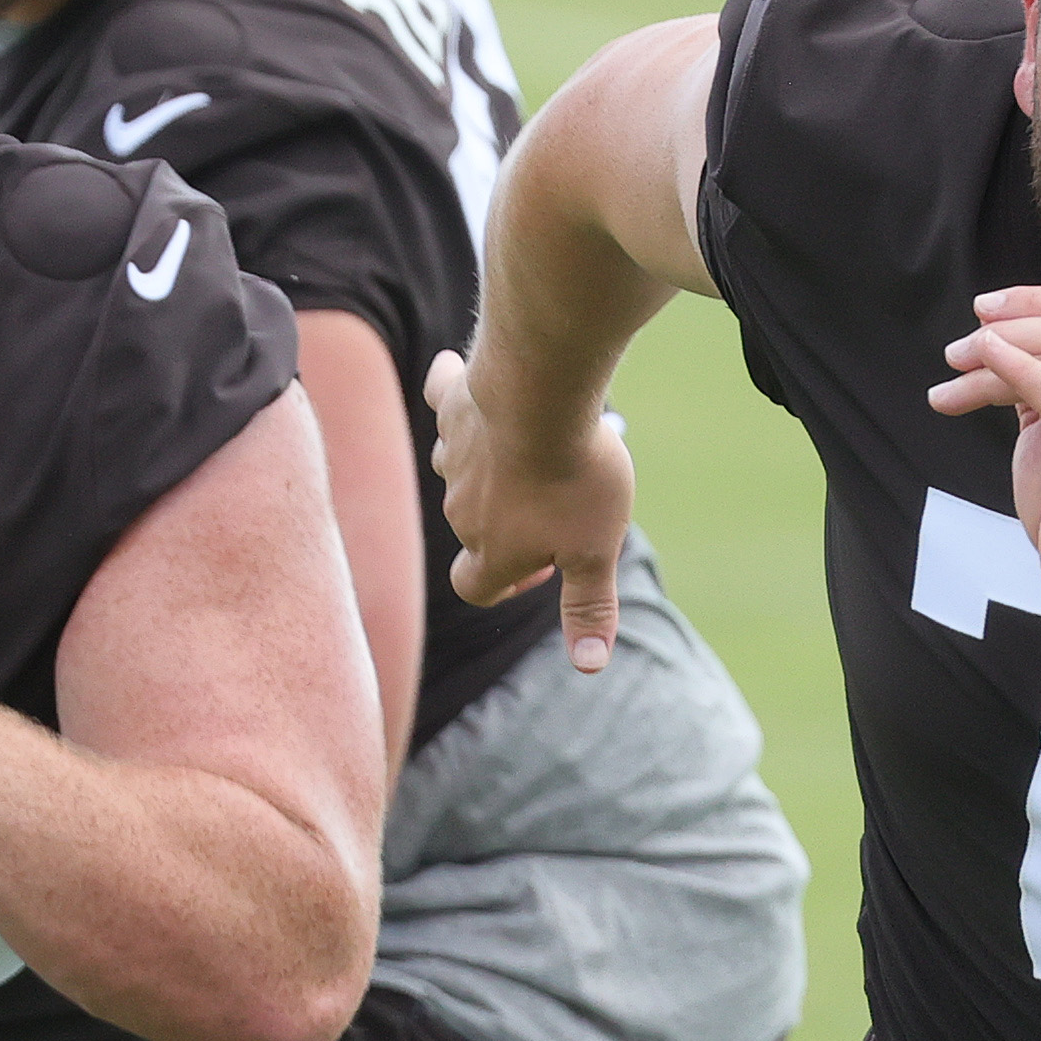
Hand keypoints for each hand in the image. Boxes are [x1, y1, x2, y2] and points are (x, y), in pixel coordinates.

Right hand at [424, 348, 632, 670]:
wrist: (542, 392)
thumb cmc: (574, 478)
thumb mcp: (595, 552)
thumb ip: (588, 606)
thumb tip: (589, 667)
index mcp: (491, 551)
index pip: (475, 587)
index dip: (506, 585)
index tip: (543, 567)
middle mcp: (461, 510)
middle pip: (474, 527)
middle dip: (509, 518)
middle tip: (559, 496)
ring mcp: (452, 457)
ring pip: (462, 467)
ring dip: (491, 461)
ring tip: (538, 440)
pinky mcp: (452, 406)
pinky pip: (444, 401)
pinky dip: (452, 392)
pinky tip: (460, 374)